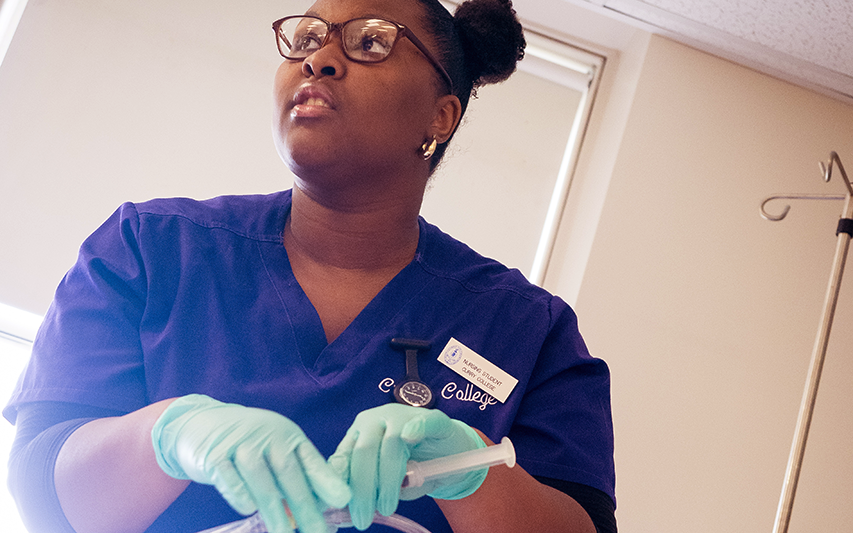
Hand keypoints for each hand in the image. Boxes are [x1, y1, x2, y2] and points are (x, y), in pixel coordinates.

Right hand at [151, 394, 350, 532]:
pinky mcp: (214, 455)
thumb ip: (296, 474)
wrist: (200, 423)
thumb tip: (323, 506)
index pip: (311, 459)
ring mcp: (240, 444)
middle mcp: (268, 436)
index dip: (327, 480)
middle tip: (319, 532)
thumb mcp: (275, 450)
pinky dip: (240, 496)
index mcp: (288, 436)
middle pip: (289, 474)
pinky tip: (248, 509)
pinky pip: (230, 480)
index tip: (344, 499)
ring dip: (274, 511)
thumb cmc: (247, 444)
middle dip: (305, 506)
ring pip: (262, 481)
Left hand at [328, 403, 485, 529]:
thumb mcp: (386, 483)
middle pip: (364, 451)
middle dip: (362, 488)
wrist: (450, 455)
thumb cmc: (413, 469)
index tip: (338, 508)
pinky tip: (410, 437)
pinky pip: (423, 422)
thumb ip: (371, 490)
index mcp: (359, 434)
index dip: (339, 483)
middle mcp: (376, 420)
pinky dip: (416, 428)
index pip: (345, 457)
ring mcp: (404, 415)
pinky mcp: (433, 418)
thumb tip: (350, 511)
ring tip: (386, 507)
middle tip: (363, 519)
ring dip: (387, 479)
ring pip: (391, 444)